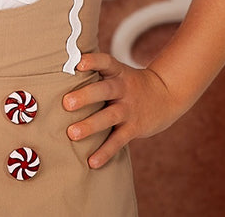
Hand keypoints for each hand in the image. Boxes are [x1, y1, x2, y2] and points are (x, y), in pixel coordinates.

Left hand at [63, 52, 186, 168]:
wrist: (166, 94)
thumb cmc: (129, 83)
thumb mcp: (117, 72)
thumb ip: (96, 73)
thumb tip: (58, 74)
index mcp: (117, 72)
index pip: (105, 62)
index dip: (93, 61)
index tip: (79, 63)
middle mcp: (123, 88)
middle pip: (105, 90)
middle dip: (86, 96)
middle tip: (66, 103)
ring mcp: (129, 108)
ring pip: (110, 116)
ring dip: (91, 125)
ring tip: (72, 134)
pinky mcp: (134, 127)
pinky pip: (119, 140)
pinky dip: (105, 152)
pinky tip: (92, 162)